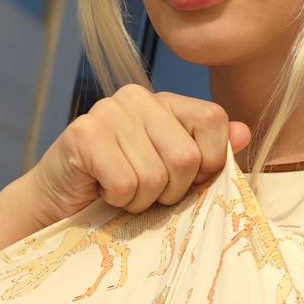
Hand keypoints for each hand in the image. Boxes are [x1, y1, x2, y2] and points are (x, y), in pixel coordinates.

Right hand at [30, 84, 252, 222]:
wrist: (58, 206)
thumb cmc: (122, 191)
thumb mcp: (174, 174)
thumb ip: (209, 155)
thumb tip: (245, 133)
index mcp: (165, 102)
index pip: (213, 119)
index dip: (210, 162)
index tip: (187, 181)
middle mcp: (137, 97)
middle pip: (187, 156)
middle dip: (172, 191)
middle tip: (146, 193)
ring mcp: (107, 112)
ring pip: (156, 176)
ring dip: (142, 201)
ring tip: (123, 193)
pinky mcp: (83, 135)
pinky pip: (127, 184)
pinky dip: (119, 201)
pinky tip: (103, 191)